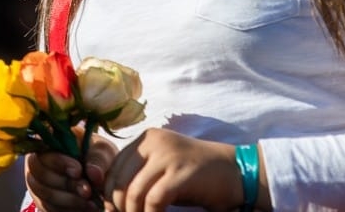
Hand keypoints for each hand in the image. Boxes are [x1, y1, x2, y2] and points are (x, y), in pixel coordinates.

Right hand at [25, 137, 117, 211]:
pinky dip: (67, 209)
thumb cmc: (99, 159)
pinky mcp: (43, 200)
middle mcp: (38, 159)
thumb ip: (98, 160)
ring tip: (90, 203)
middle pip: (38, 173)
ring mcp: (38, 181)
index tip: (79, 171)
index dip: (58, 162)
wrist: (101, 181)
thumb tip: (93, 173)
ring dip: (67, 200)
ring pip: (42, 192)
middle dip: (65, 184)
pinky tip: (84, 208)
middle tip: (87, 191)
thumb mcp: (103, 152)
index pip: (42, 148)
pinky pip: (47, 207)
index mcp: (51, 140)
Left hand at [103, 129, 240, 211]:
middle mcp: (154, 142)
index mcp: (146, 138)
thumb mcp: (162, 170)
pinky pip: (154, 199)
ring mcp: (168, 155)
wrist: (236, 171)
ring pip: (134, 191)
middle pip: (119, 179)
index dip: (108, 193)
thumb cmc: (196, 176)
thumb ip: (139, 177)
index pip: (113, 167)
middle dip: (118, 206)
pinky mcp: (182, 172)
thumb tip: (112, 203)